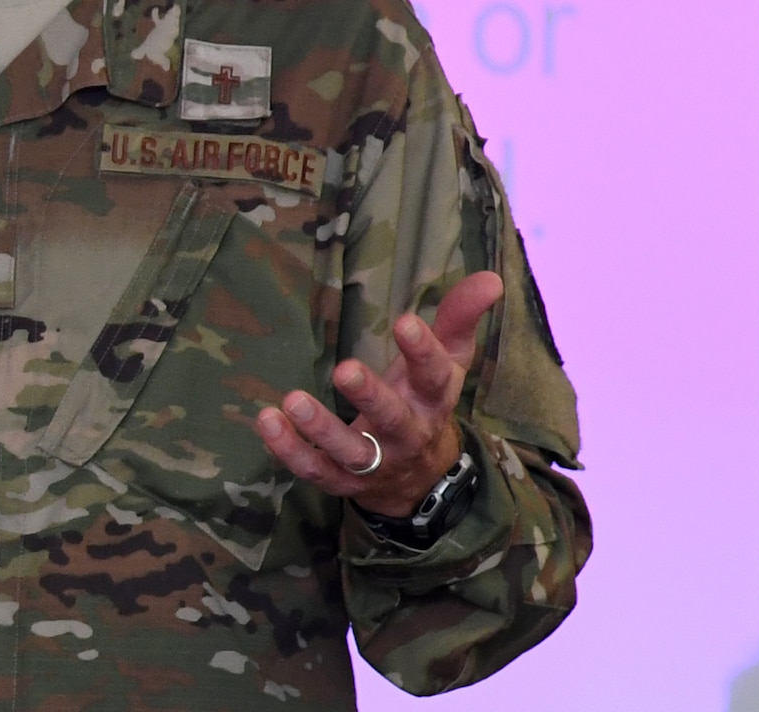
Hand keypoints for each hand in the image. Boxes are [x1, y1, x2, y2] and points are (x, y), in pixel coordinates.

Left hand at [254, 271, 502, 517]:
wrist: (420, 480)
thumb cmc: (425, 402)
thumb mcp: (448, 362)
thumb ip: (458, 319)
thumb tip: (491, 278)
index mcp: (433, 401)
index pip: (434, 377)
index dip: (423, 352)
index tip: (405, 322)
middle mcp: (407, 434)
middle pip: (393, 419)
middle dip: (370, 397)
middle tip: (345, 370)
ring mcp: (374, 462)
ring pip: (350, 451)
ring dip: (321, 429)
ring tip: (291, 400)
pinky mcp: (342, 481)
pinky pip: (315, 470)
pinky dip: (289, 450)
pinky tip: (266, 420)